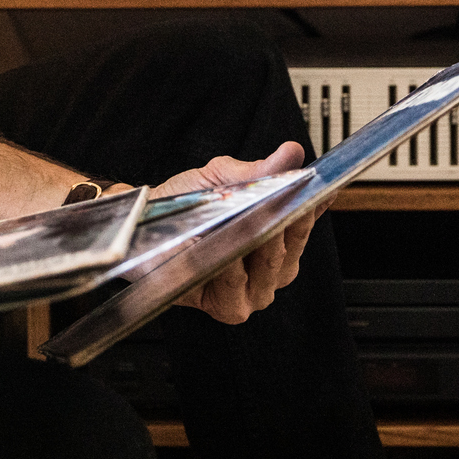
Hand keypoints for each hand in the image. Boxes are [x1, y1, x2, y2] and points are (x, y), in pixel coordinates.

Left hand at [151, 141, 319, 325]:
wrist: (143, 223)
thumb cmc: (187, 205)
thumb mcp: (224, 178)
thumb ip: (260, 171)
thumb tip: (292, 153)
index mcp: (281, 243)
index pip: (304, 223)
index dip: (310, 205)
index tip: (315, 187)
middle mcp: (272, 273)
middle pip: (287, 246)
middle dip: (279, 220)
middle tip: (275, 197)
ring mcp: (251, 293)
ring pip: (264, 265)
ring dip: (253, 239)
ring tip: (244, 218)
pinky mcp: (226, 306)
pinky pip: (233, 284)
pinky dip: (226, 263)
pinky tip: (215, 244)